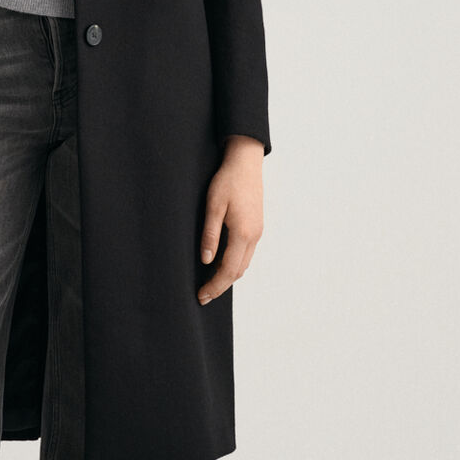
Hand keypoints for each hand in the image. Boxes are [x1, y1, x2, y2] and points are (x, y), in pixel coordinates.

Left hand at [197, 135, 263, 303]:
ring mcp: (257, 232)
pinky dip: (234, 264)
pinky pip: (246, 253)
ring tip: (210, 284)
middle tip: (203, 296)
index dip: (214, 285)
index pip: (228, 270)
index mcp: (243, 234)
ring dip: (228, 276)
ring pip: (244, 264)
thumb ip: (210, 235)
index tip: (201, 296)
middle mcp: (254, 236)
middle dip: (220, 286)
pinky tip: (222, 264)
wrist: (246, 163)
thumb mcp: (213, 206)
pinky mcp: (256, 226)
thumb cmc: (227, 181)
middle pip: (238, 271)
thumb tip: (206, 260)